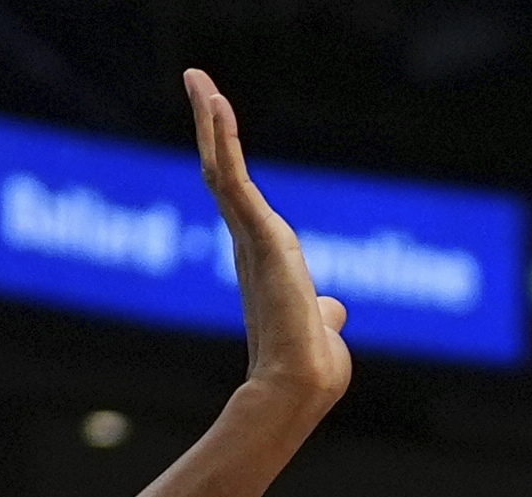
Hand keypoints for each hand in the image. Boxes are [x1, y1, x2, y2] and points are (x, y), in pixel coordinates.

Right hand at [186, 71, 349, 419]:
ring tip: (198, 77)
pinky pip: (233, 177)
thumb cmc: (311, 366)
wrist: (301, 385)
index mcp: (264, 256)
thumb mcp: (321, 325)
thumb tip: (334, 310)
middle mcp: (250, 242)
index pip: (240, 196)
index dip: (227, 158)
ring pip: (221, 167)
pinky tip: (213, 101)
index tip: (216, 121)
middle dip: (211, 126)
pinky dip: (222, 139)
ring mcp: (250, 237)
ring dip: (210, 120)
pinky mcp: (257, 234)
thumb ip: (324, 310)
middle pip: (223, 172)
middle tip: (196, 80)